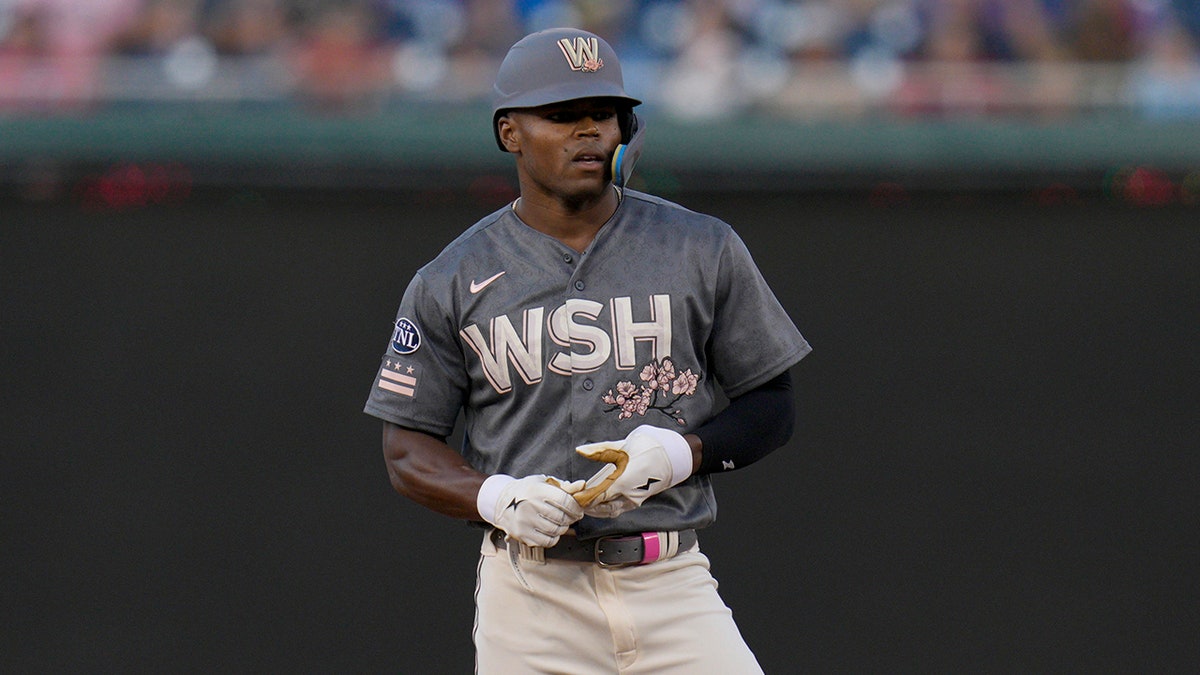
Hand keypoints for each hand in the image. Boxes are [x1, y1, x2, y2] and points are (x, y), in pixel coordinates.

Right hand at [477, 474, 584, 547]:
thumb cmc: (525, 491)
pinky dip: (553, 537)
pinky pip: (547, 542)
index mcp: (537, 490)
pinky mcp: (522, 535)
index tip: (578, 510)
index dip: (576, 508)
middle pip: (562, 518)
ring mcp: (525, 522)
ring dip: (563, 528)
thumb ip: (563, 486)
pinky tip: (551, 530)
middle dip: (571, 519)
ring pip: (556, 531)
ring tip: (560, 523)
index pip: (565, 501)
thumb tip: (582, 486)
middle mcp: (529, 506)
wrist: (500, 502)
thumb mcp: (543, 482)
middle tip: (571, 517)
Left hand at [575, 425, 693, 517]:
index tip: (568, 495)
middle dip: (583, 503)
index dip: (581, 497)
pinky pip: (617, 509)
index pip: (596, 495)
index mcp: (623, 479)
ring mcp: (634, 499)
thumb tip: (580, 451)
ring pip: (608, 510)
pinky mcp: (638, 500)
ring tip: (579, 502)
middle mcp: (628, 494)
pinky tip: (595, 503)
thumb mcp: (624, 444)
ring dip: (593, 508)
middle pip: (599, 506)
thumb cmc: (651, 446)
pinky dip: (604, 508)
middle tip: (569, 499)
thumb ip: (600, 450)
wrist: (676, 456)